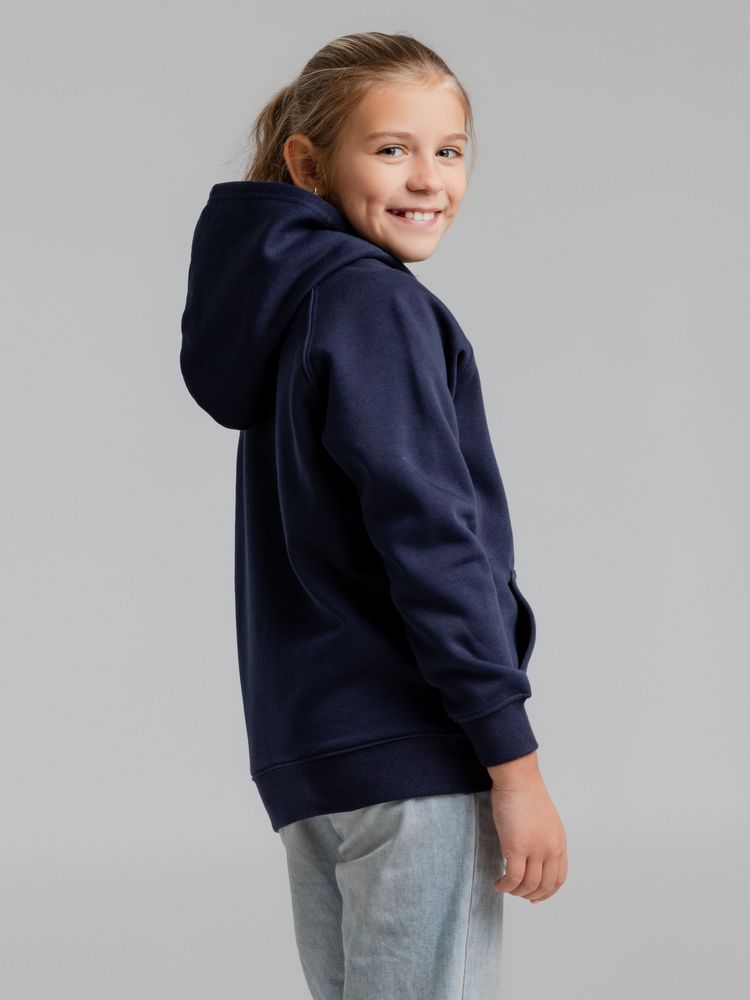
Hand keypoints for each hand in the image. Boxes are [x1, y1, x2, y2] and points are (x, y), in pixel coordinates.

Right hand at [488, 756, 567, 903]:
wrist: (518, 779)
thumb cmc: (526, 793)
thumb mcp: (546, 821)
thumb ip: (544, 840)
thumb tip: (532, 858)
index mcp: (559, 843)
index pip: (559, 878)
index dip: (547, 892)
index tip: (535, 896)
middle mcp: (551, 849)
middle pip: (544, 885)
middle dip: (530, 895)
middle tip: (517, 894)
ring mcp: (535, 849)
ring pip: (528, 884)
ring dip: (515, 892)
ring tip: (504, 887)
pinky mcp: (516, 847)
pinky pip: (512, 877)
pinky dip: (505, 885)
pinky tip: (498, 883)